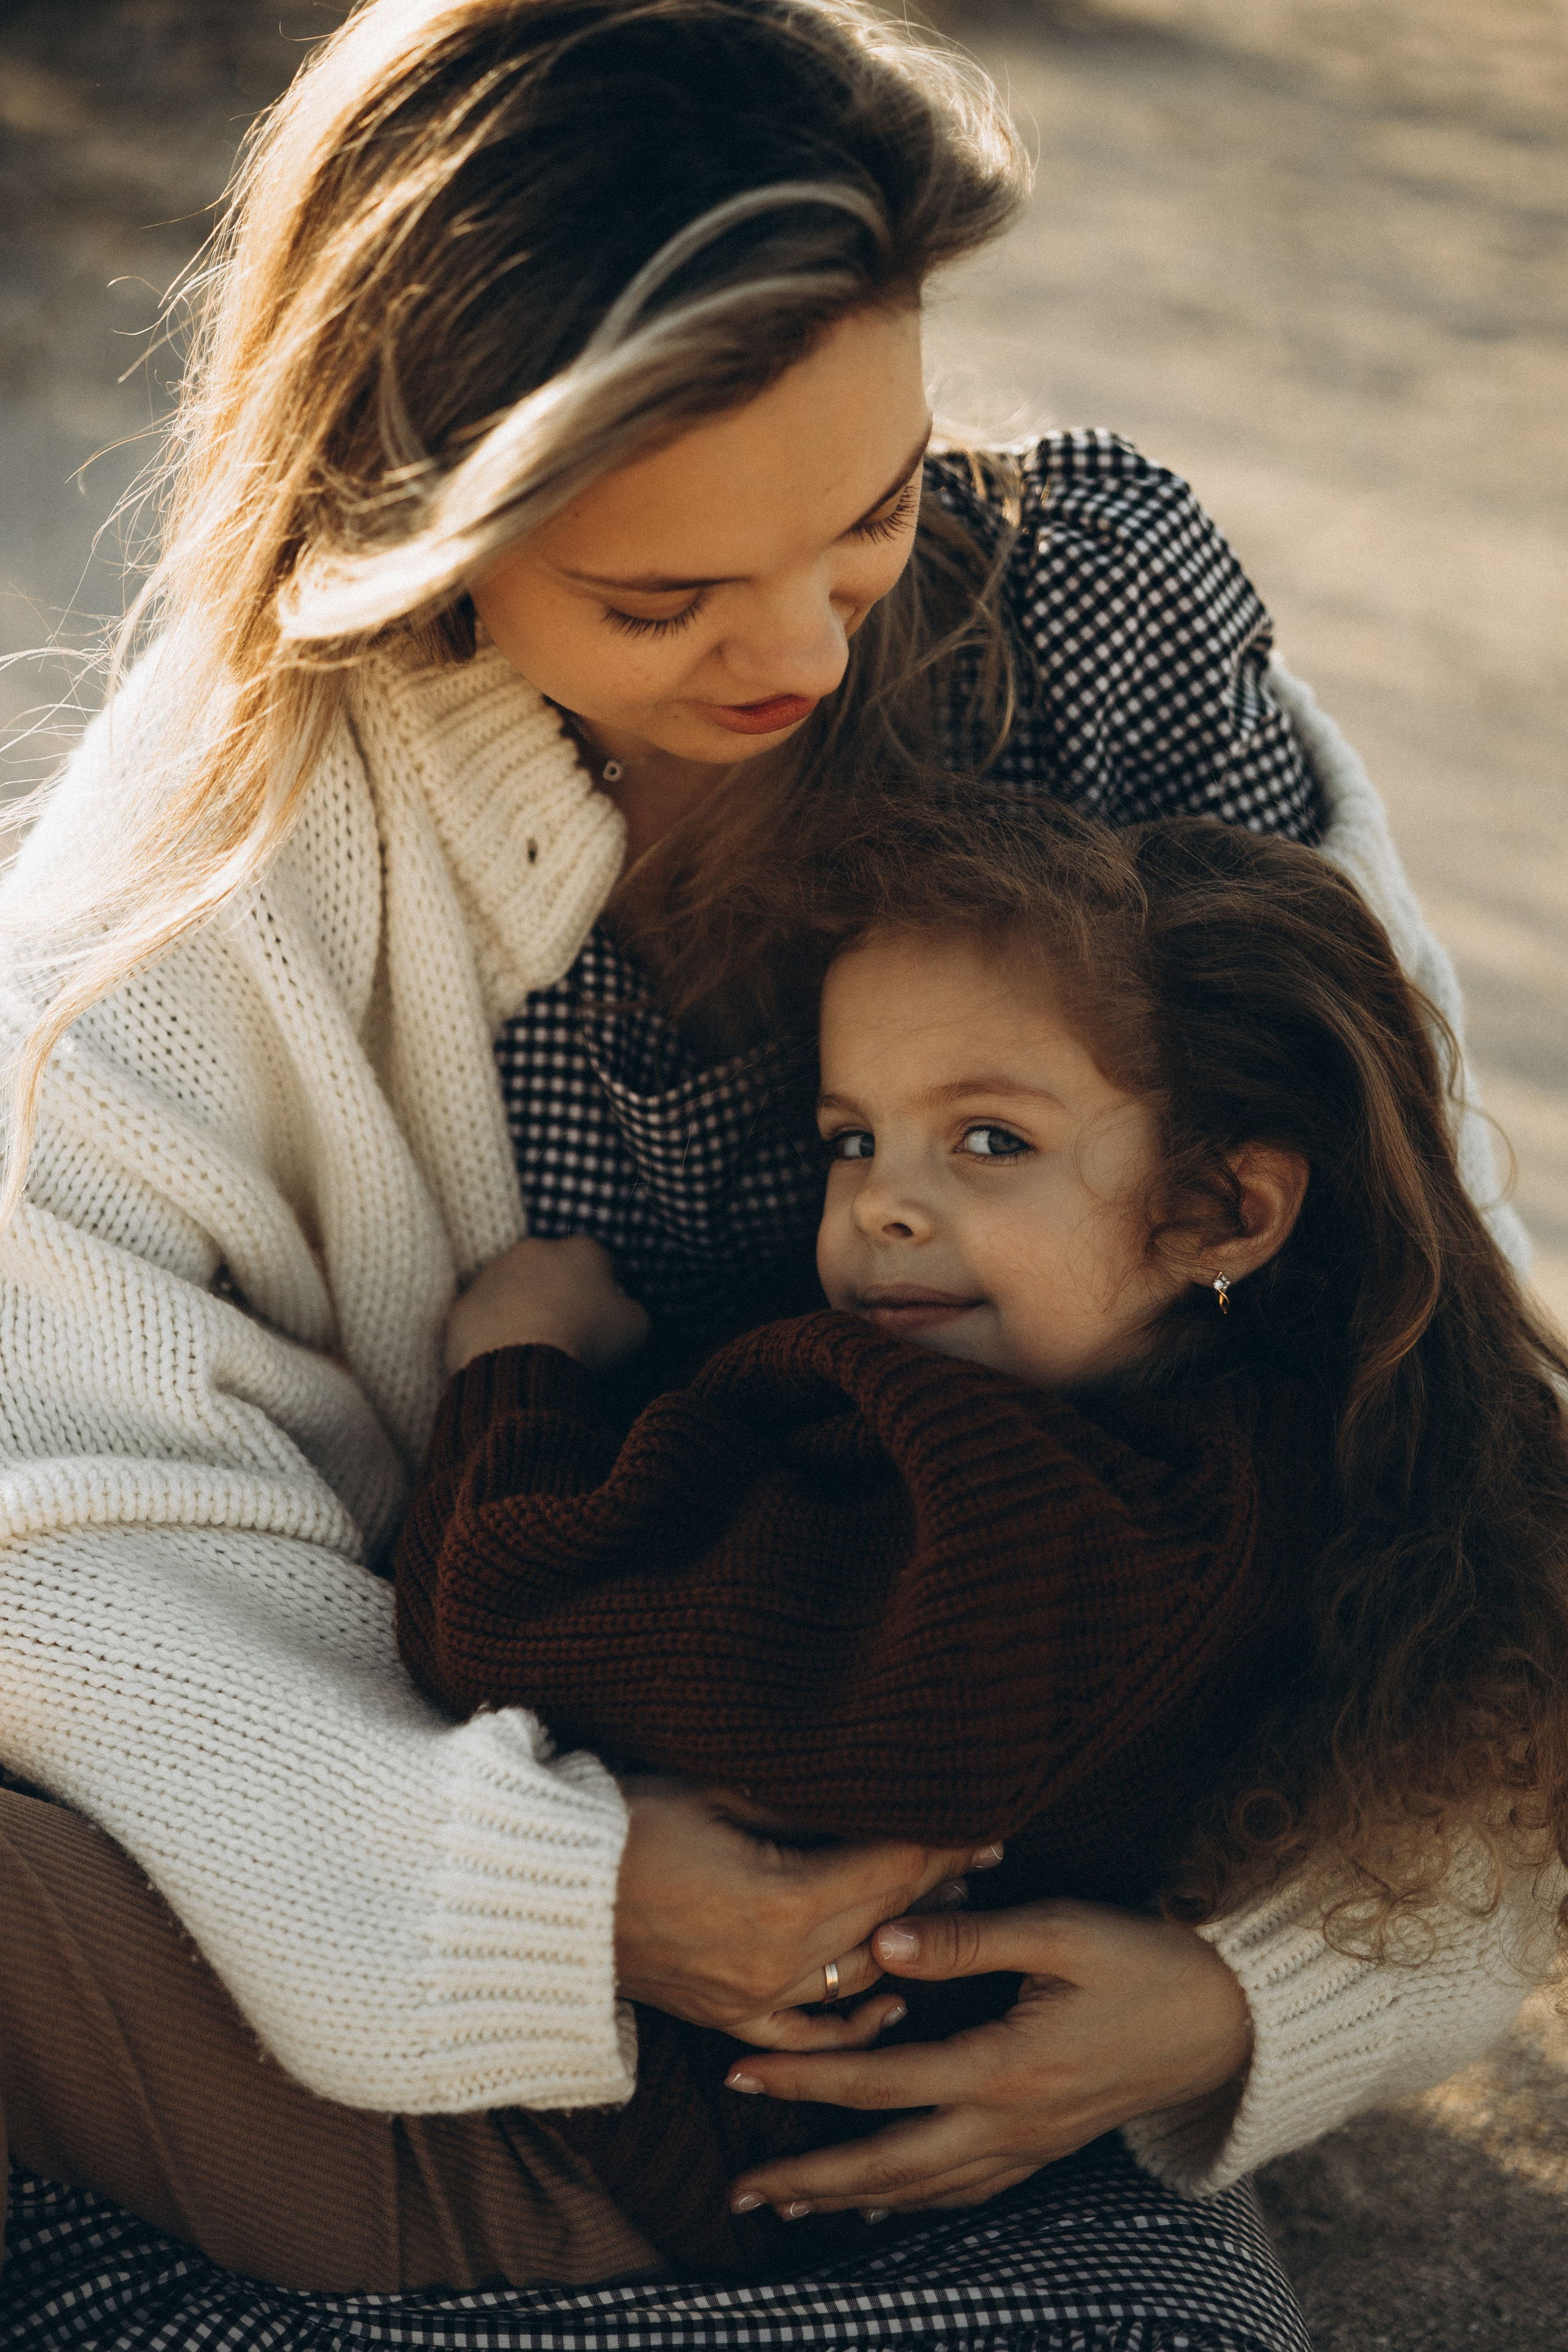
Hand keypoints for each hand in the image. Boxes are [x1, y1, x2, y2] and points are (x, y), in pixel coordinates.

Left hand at [445, 1235, 648, 1376]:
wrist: (525, 1365)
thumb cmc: (589, 1340)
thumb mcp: (636, 1326)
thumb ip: (633, 1308)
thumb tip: (624, 1308)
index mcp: (582, 1249)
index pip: (603, 1260)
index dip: (611, 1284)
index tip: (612, 1306)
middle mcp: (534, 1249)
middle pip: (554, 1266)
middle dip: (562, 1289)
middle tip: (571, 1324)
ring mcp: (492, 1273)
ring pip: (513, 1285)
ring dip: (523, 1304)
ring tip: (534, 1341)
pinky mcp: (463, 1303)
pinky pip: (482, 1314)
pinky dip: (491, 1328)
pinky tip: (504, 1352)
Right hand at [614, 1778, 994, 2051]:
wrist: (544, 1894)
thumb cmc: (629, 1823)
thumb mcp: (721, 1794)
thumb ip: (803, 1807)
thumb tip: (870, 1795)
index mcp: (784, 1900)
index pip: (888, 1865)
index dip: (938, 1840)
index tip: (982, 1817)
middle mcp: (779, 1962)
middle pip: (883, 1917)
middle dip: (936, 1880)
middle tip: (984, 1853)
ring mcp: (754, 1998)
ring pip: (858, 1974)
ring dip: (905, 1938)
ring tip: (948, 1904)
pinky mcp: (728, 2017)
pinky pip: (809, 2031)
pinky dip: (853, 2021)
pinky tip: (892, 2000)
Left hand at [723, 1898, 1252, 2214]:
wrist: (1225, 2019)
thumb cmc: (1142, 1959)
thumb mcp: (1060, 1930)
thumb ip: (968, 1940)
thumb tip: (880, 1942)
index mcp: (1003, 2067)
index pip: (880, 2082)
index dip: (805, 2081)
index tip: (740, 2073)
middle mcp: (1009, 2123)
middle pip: (888, 2164)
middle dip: (809, 2175)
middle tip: (740, 2188)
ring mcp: (1029, 2145)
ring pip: (923, 2190)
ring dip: (849, 2197)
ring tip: (786, 2202)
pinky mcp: (1045, 2147)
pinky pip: (965, 2191)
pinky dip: (912, 2203)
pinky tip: (880, 2207)